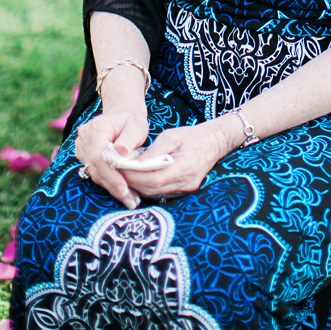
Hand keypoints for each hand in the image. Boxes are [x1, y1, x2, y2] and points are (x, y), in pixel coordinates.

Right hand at [73, 103, 152, 208]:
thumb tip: (122, 150)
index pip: (98, 155)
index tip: (125, 188)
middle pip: (95, 167)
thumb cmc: (131, 121)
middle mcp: (85, 136)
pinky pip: (94, 171)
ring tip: (129, 199)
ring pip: (94, 172)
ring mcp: (82, 145)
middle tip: (131, 201)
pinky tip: (121, 191)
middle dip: (113, 186)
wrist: (121, 114)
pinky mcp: (83, 153)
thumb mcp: (136, 126)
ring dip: (111, 187)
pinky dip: (107, 182)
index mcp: (97, 128)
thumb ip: (130, 138)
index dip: (110, 174)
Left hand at [117, 118, 238, 199]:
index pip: (153, 179)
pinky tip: (140, 178)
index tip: (120, 168)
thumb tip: (134, 163)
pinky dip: (149, 187)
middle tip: (118, 173)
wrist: (213, 143)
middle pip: (153, 190)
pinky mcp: (185, 190)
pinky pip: (163, 193)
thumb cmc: (191, 136)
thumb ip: (153, 151)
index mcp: (183, 167)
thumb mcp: (170, 137)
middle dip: (133, 183)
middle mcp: (186, 182)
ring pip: (156, 194)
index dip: (135, 177)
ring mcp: (186, 189)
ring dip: (139, 187)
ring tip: (126, 174)